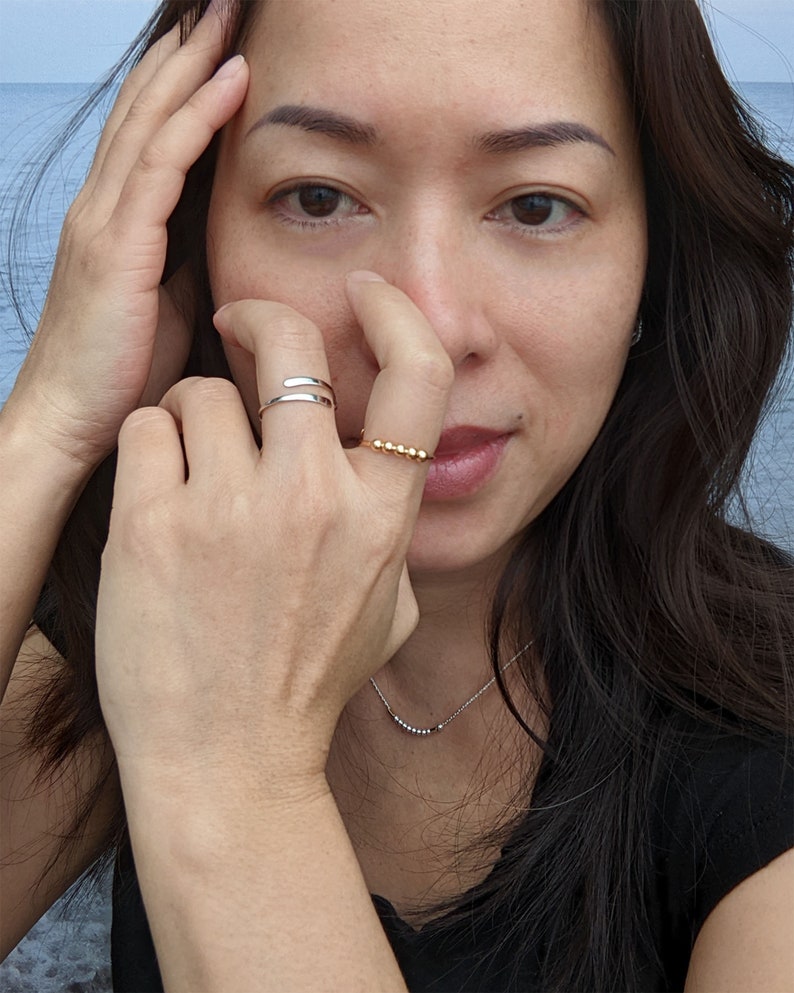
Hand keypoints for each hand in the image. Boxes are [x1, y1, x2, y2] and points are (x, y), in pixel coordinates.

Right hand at [3, 5, 247, 471]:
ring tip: (230, 15)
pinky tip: (230, 80)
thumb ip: (186, 258)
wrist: (72, 423)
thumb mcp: (166, 303)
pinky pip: (162, 164)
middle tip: (225, 2)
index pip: (148, 132)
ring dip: (193, 62)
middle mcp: (102, 206)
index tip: (221, 40)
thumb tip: (224, 233)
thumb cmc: (120, 372)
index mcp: (115, 220)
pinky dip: (198, 117)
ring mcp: (104, 220)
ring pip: (151, 119)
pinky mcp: (117, 245)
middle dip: (186, 50)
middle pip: (146, 108)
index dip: (181, 82)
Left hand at [95, 275, 452, 803]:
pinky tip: (156, 492)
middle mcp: (314, 499)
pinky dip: (149, 446)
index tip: (363, 292)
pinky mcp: (154, 525)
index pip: (418, 377)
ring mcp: (232, 509)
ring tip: (189, 461)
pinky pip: (147, 428)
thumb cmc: (305, 687)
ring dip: (193, 410)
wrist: (227, 763)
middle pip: (290, 344)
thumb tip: (390, 475)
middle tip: (236, 324)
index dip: (394, 314)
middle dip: (259, 320)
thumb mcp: (386, 611)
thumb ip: (393, 533)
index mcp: (381, 516)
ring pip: (203, 388)